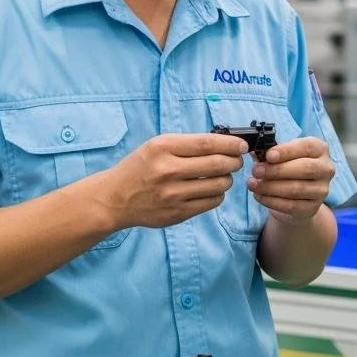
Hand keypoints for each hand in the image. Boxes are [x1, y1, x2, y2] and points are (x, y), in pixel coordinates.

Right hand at [92, 133, 245, 229]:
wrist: (114, 198)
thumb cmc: (140, 167)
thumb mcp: (157, 146)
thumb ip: (188, 144)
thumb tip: (226, 143)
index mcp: (163, 148)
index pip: (208, 144)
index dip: (231, 144)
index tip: (241, 146)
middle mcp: (168, 170)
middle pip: (218, 164)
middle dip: (234, 162)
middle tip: (235, 161)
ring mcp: (173, 194)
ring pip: (220, 185)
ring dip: (227, 179)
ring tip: (220, 175)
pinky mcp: (178, 213)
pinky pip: (212, 202)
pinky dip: (218, 194)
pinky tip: (209, 189)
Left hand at [249, 138, 334, 224]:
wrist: (297, 197)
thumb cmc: (288, 169)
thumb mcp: (282, 156)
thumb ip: (270, 152)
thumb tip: (254, 150)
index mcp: (320, 149)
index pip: (307, 147)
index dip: (287, 151)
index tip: (269, 156)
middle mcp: (326, 168)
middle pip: (305, 168)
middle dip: (277, 170)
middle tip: (256, 171)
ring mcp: (321, 190)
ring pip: (297, 189)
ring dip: (271, 187)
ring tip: (253, 184)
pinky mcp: (313, 207)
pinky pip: (291, 205)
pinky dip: (271, 201)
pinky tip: (259, 196)